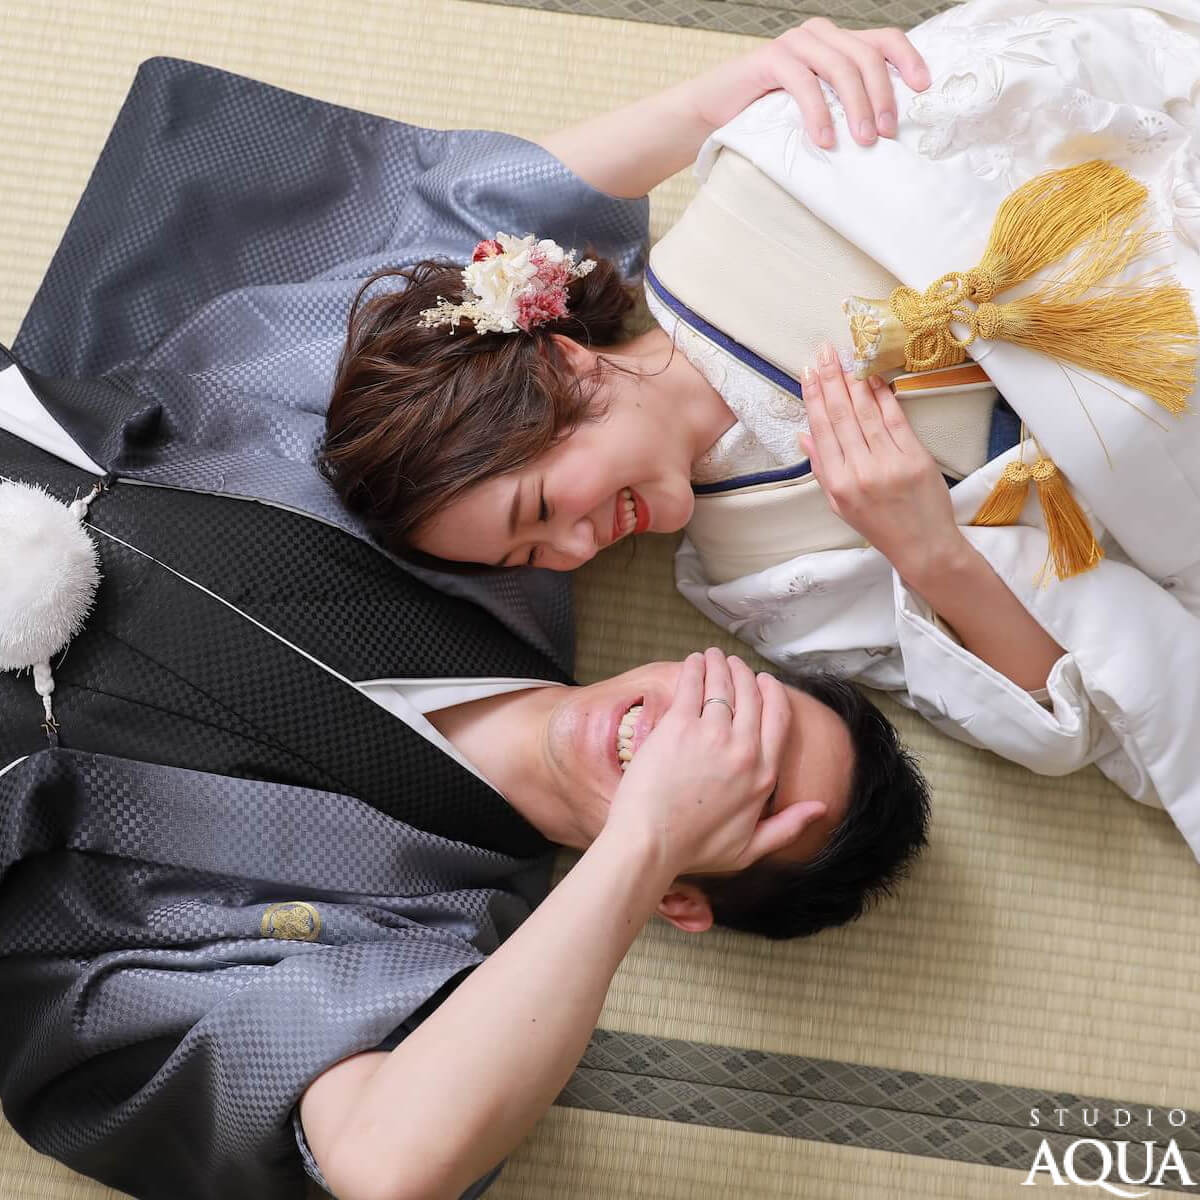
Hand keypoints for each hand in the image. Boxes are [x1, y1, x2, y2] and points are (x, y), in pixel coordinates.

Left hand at [605, 649, 818, 877]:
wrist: (650, 844)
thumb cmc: (695, 849)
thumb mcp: (750, 848)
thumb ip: (788, 826)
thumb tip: (822, 807)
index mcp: (763, 775)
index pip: (778, 718)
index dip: (773, 693)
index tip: (765, 681)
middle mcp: (743, 749)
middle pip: (751, 696)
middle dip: (744, 673)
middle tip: (734, 664)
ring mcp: (711, 735)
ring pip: (722, 686)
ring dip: (720, 665)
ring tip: (713, 656)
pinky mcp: (679, 726)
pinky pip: (692, 686)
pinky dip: (695, 669)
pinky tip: (694, 661)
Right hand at [720, 18, 930, 147]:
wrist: (711, 111)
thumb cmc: (765, 114)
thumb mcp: (813, 107)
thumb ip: (841, 104)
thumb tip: (883, 133)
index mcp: (836, 42)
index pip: (884, 40)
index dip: (908, 60)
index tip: (923, 89)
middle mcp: (819, 34)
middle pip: (867, 56)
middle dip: (883, 95)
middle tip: (887, 133)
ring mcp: (795, 43)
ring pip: (841, 68)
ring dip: (857, 106)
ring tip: (863, 140)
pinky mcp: (771, 58)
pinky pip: (804, 84)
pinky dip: (818, 114)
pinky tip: (825, 140)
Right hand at [799, 345, 968, 583]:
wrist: (923, 547)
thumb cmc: (879, 527)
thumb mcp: (840, 505)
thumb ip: (822, 469)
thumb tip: (805, 436)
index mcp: (837, 484)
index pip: (821, 431)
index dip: (814, 398)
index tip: (809, 373)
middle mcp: (859, 472)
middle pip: (841, 416)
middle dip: (830, 380)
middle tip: (824, 352)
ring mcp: (888, 464)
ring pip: (866, 414)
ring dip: (853, 381)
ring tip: (845, 357)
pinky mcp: (915, 458)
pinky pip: (895, 420)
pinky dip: (883, 397)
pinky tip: (873, 379)